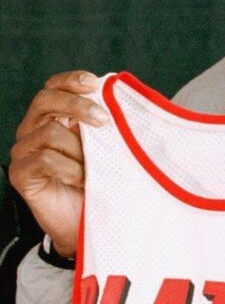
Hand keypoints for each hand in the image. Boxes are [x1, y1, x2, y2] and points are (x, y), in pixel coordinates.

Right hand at [8, 71, 108, 256]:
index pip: (54, 87)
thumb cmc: (101, 182)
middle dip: (77, 105)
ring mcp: (24, 151)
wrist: (89, 223)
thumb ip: (108, 127)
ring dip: (80, 150)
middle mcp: (34, 130)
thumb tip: (125, 103)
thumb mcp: (108, 149)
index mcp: (54, 118)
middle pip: (45, 100)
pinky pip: (43, 158)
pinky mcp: (20, 174)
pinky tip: (80, 179)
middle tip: (105, 120)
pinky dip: (68, 167)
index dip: (70, 80)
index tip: (93, 83)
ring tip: (92, 169)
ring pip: (50, 132)